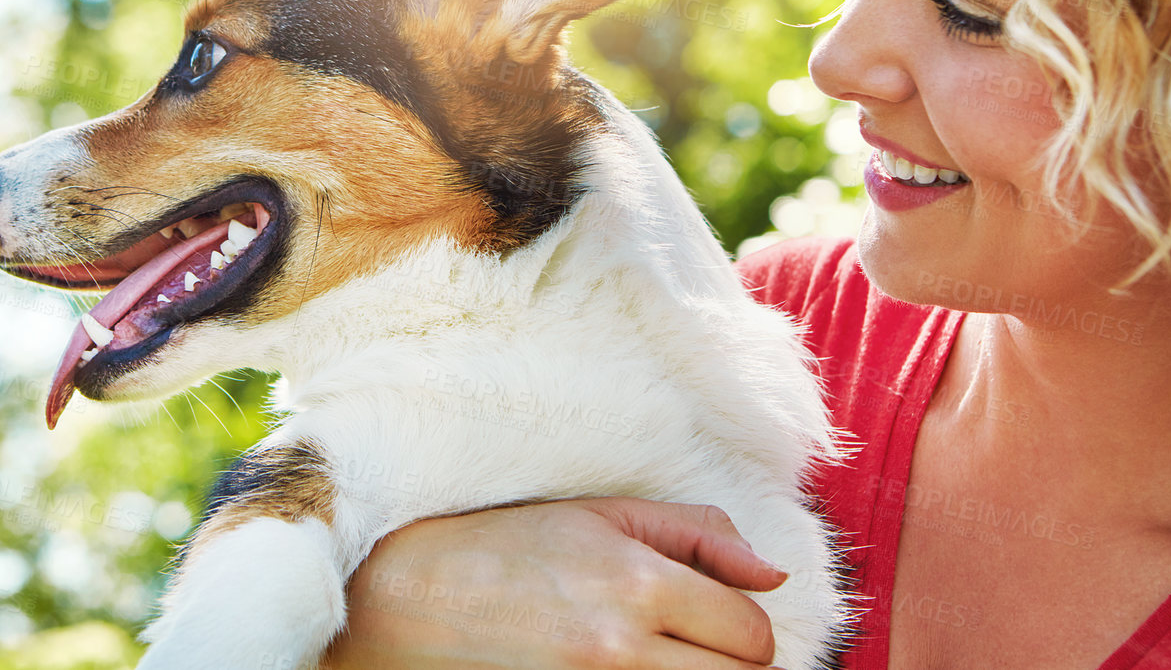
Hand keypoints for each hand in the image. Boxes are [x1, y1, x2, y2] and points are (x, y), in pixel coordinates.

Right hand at [322, 498, 786, 668]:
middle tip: (692, 652)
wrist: (399, 599)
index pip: (752, 635)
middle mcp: (620, 648)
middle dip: (727, 668)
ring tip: (656, 661)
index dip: (746, 634)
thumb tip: (772, 576)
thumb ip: (697, 536)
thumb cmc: (500, 548)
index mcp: (638, 583)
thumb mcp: (599, 516)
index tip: (716, 628)